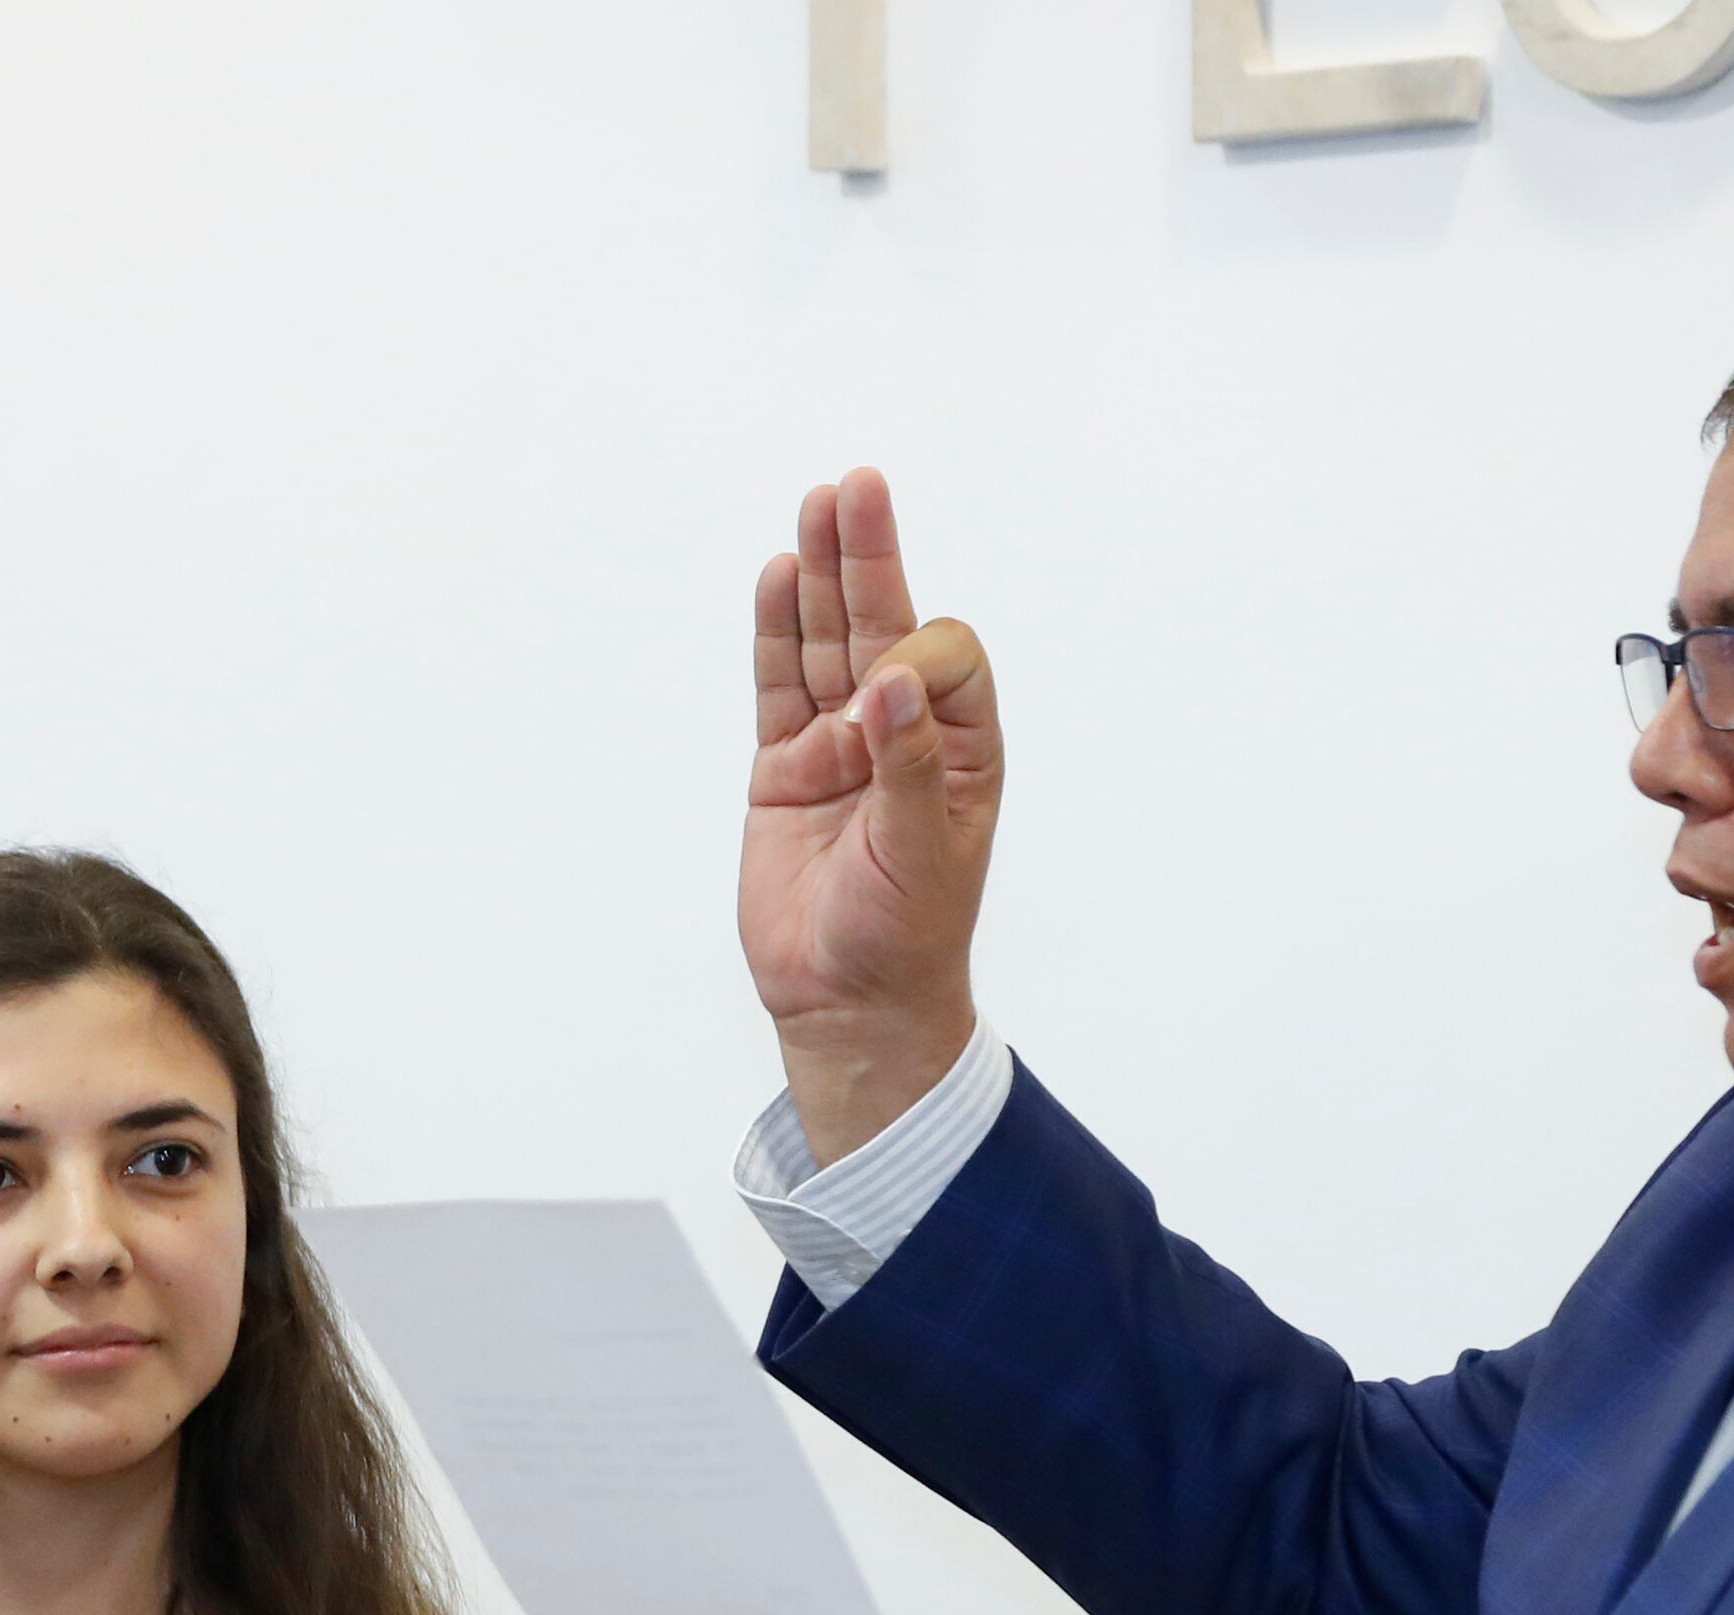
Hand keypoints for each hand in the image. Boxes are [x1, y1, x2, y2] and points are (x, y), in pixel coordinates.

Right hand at [740, 468, 1004, 1165]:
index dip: (912, 660)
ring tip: (817, 504)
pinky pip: (776, 688)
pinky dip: (773, 635)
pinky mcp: (783, 769)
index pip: (943, 661)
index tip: (878, 704)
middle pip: (883, 625)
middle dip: (868, 559)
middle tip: (854, 488)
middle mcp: (901, 734)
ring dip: (818, 578)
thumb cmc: (904, 938)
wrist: (846, 1007)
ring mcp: (838, 746)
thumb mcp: (922, 856)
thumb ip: (908, 767)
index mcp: (960, 750)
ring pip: (824, 645)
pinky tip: (775, 576)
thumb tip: (890, 684)